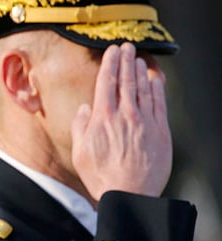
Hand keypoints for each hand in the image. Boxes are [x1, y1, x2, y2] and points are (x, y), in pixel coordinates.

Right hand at [71, 42, 171, 200]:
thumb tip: (85, 108)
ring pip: (143, 89)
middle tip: (126, 46)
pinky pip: (159, 104)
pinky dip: (157, 89)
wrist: (129, 194)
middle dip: (125, 61)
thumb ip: (80, 126)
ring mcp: (145, 122)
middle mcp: (125, 116)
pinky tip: (155, 80)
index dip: (109, 64)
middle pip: (126, 81)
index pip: (106, 83)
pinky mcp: (160, 132)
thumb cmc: (100, 176)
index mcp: (102, 119)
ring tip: (137, 59)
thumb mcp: (79, 151)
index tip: (111, 51)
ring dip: (140, 72)